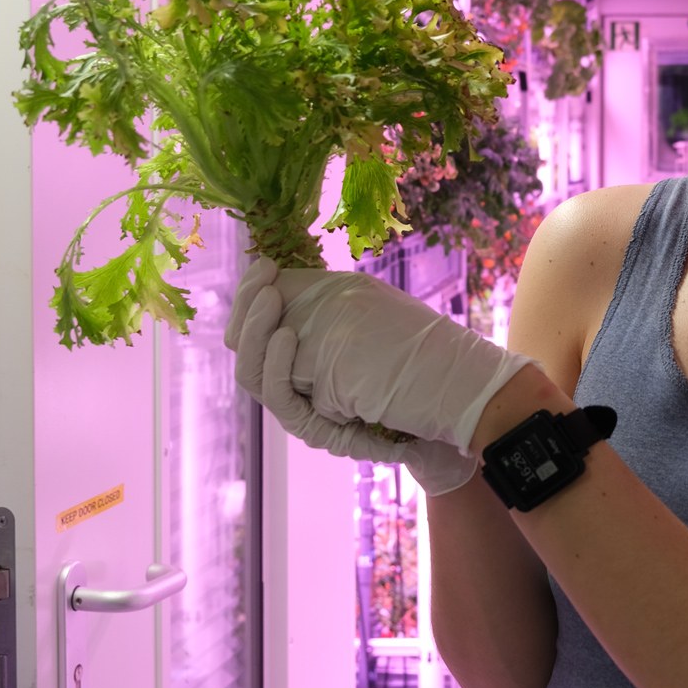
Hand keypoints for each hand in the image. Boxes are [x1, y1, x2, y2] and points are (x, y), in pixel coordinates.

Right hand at [225, 275, 478, 484]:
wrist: (444, 394)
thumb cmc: (404, 349)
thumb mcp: (356, 308)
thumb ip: (317, 295)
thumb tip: (278, 267)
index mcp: (295, 348)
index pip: (253, 320)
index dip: (251, 291)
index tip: (264, 263)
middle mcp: (290, 376)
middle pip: (242, 345)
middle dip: (247, 306)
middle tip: (265, 278)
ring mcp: (299, 402)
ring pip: (252, 370)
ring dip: (257, 329)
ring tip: (271, 298)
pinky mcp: (312, 424)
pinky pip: (279, 393)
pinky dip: (278, 363)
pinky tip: (286, 335)